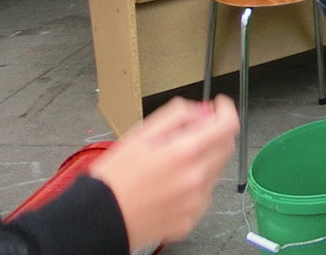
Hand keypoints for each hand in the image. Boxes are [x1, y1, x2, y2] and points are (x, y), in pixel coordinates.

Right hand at [90, 96, 239, 249]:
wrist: (98, 219)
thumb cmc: (114, 178)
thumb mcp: (141, 134)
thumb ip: (176, 115)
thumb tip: (200, 111)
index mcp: (185, 152)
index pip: (228, 125)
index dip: (226, 110)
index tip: (219, 105)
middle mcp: (196, 178)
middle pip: (226, 146)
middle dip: (216, 132)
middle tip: (196, 131)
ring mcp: (195, 202)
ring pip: (216, 170)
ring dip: (205, 158)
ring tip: (174, 162)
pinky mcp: (190, 219)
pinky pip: (204, 194)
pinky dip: (196, 183)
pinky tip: (172, 184)